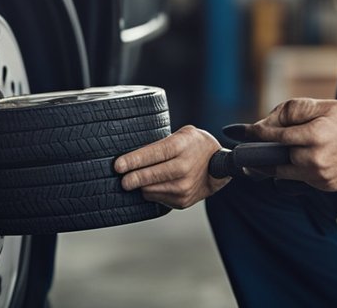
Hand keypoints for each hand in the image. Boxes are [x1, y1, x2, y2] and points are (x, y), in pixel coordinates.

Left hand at [115, 125, 229, 208]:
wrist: (218, 168)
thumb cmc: (196, 146)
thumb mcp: (183, 134)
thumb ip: (161, 142)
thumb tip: (133, 155)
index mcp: (182, 146)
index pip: (154, 154)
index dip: (134, 160)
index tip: (118, 165)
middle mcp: (184, 168)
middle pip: (150, 176)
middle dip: (132, 178)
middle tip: (122, 180)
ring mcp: (184, 187)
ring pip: (150, 190)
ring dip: (140, 185)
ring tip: (137, 178)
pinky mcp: (182, 202)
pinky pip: (156, 198)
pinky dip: (151, 191)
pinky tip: (154, 184)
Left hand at [244, 98, 336, 191]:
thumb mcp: (326, 106)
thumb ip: (295, 110)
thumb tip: (269, 122)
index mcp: (313, 135)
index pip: (273, 136)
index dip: (254, 133)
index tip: (239, 132)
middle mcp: (314, 158)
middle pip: (274, 159)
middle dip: (260, 153)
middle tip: (246, 152)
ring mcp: (320, 176)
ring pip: (283, 173)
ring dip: (273, 165)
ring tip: (263, 159)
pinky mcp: (325, 187)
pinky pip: (299, 180)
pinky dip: (293, 171)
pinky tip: (295, 162)